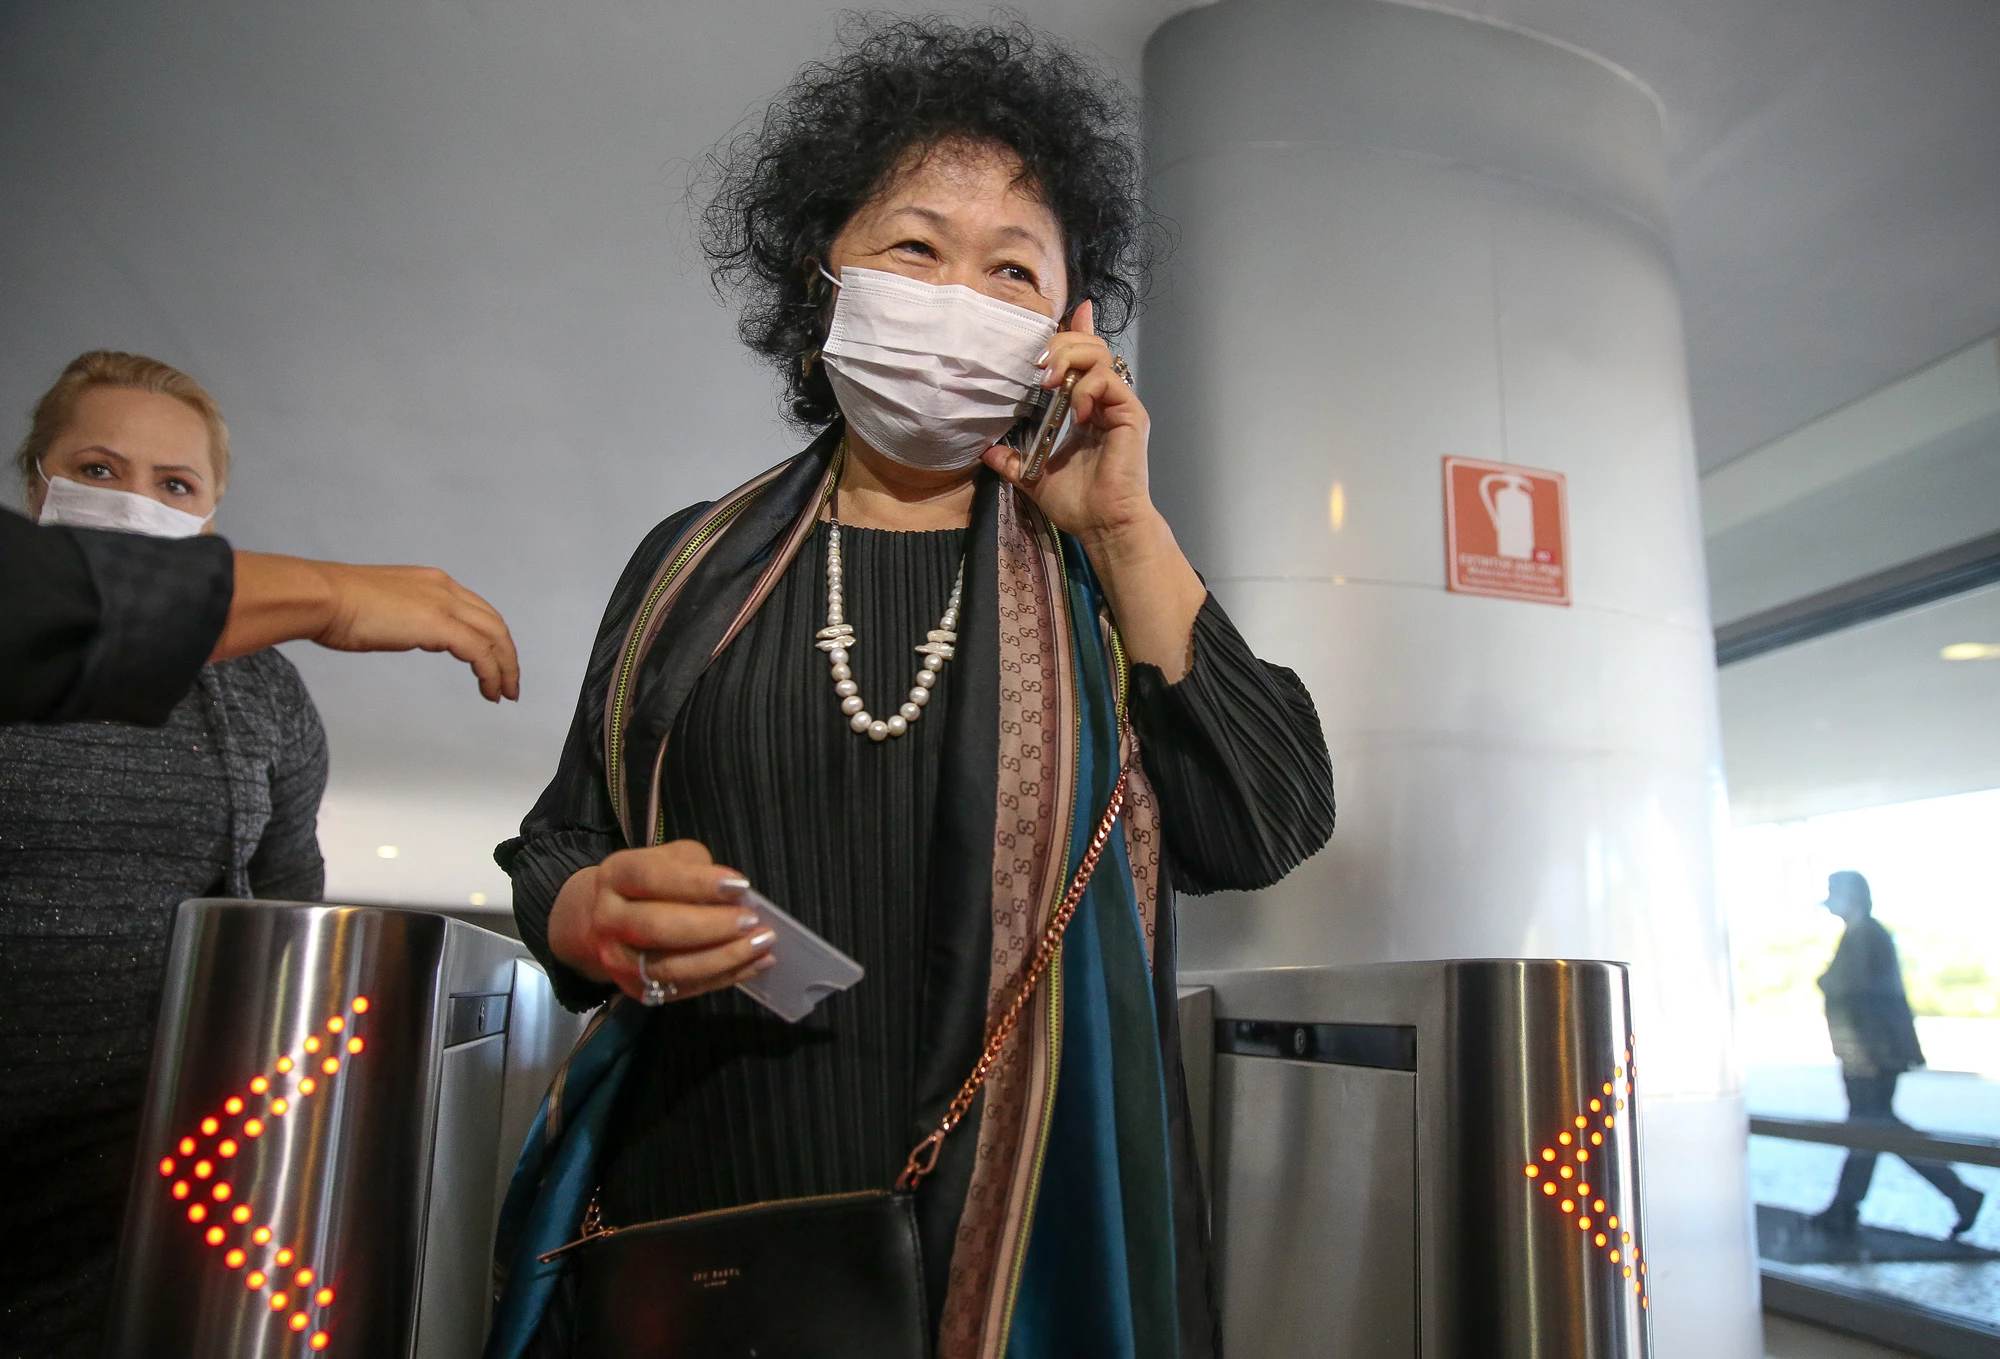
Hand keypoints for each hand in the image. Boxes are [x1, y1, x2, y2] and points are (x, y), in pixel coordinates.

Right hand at [215, 552, 520, 701]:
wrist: (322, 597)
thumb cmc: (336, 605)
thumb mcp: (382, 608)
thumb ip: (404, 617)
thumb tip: (408, 632)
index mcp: (432, 582)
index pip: (476, 610)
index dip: (490, 637)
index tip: (493, 661)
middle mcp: (445, 588)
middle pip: (494, 623)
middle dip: (506, 655)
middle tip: (509, 683)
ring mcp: (444, 605)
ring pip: (495, 637)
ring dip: (505, 668)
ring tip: (504, 693)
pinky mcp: (440, 625)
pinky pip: (480, 653)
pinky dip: (492, 673)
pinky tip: (490, 691)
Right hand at [546, 841, 776, 1003]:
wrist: (602, 920)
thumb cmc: (650, 883)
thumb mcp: (668, 858)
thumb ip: (696, 868)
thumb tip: (735, 896)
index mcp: (616, 875)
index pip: (652, 878)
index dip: (697, 883)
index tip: (741, 886)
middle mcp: (609, 919)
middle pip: (657, 927)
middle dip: (711, 926)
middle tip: (752, 922)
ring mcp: (618, 959)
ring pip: (671, 967)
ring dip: (723, 958)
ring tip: (762, 946)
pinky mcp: (636, 989)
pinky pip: (684, 989)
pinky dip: (724, 978)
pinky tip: (755, 964)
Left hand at [981, 303, 1206, 677]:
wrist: (1102, 526)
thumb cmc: (1078, 504)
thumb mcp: (1033, 476)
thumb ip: (1012, 460)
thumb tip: (985, 450)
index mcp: (1087, 408)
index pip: (1084, 359)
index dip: (1076, 330)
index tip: (1070, 311)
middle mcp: (1105, 401)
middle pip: (1090, 346)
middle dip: (1061, 344)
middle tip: (1037, 366)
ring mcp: (1119, 406)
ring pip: (1100, 355)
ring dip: (1070, 359)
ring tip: (1048, 382)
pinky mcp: (1131, 415)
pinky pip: (1109, 381)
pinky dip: (1088, 387)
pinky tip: (1075, 410)